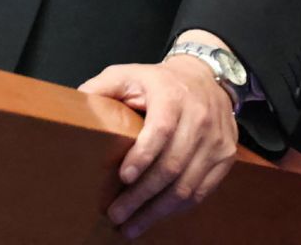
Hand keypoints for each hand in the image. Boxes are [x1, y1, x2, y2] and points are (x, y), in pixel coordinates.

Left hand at [78, 55, 237, 238]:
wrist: (205, 78)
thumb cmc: (159, 80)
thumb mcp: (128, 74)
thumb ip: (102, 87)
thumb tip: (75, 103)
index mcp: (171, 96)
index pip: (161, 130)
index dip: (143, 156)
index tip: (124, 177)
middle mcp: (198, 119)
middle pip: (172, 165)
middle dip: (142, 195)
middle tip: (117, 214)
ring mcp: (215, 141)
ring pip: (187, 185)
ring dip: (158, 210)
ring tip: (132, 226)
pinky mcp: (225, 158)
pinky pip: (201, 191)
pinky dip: (178, 208)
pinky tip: (157, 215)